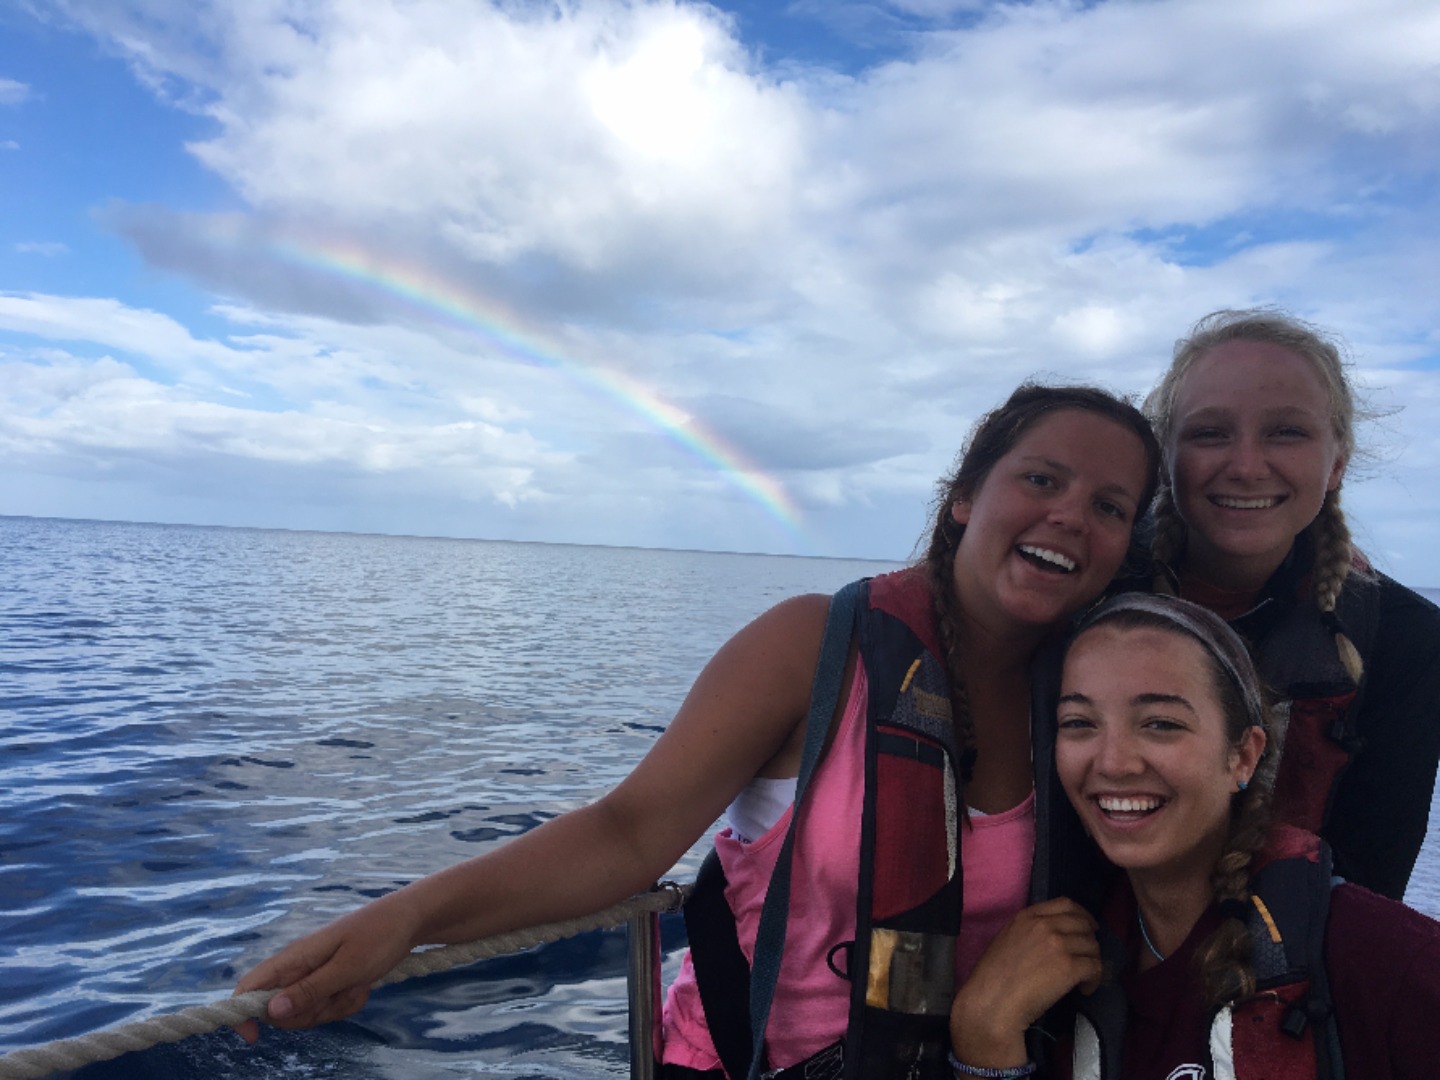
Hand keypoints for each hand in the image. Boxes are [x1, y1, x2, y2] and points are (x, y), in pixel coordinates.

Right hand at [231, 894, 422, 1042]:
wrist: (410, 921)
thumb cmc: (380, 936)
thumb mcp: (347, 967)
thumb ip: (309, 990)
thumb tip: (270, 1011)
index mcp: (295, 957)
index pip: (250, 986)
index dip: (243, 1013)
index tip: (254, 1038)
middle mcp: (300, 967)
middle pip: (280, 1011)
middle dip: (308, 1014)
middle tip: (339, 994)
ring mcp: (317, 975)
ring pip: (308, 1012)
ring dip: (334, 1008)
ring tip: (357, 983)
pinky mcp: (333, 981)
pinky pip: (330, 1007)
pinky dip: (347, 1003)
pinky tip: (364, 985)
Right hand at [949, 898, 1101, 1067]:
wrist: (993, 1002)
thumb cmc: (993, 977)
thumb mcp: (1007, 939)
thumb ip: (1030, 930)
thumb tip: (1054, 937)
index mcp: (1027, 916)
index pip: (1066, 904)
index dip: (1082, 915)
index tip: (1087, 928)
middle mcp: (1045, 925)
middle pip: (1084, 924)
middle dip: (1090, 940)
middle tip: (1087, 957)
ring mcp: (1059, 944)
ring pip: (1092, 946)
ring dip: (1092, 962)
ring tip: (1083, 978)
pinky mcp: (1069, 967)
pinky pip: (1095, 967)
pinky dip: (1094, 979)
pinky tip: (1084, 989)